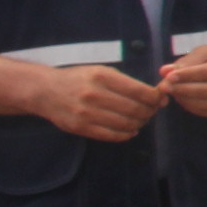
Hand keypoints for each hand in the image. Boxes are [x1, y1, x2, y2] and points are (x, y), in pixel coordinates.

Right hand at [37, 63, 163, 141]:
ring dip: (139, 124)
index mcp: (102, 77)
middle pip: (135, 109)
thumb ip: (128, 83)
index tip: (160, 99)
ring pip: (126, 124)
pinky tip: (130, 130)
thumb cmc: (79, 79)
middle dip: (149, 112)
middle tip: (151, 111)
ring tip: (140, 120)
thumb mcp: (102, 71)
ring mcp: (86, 113)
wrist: (45, 91)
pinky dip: (126, 134)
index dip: (155, 98)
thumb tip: (157, 96)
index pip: (140, 91)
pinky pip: (112, 135)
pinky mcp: (80, 127)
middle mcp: (94, 94)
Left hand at [156, 42, 206, 119]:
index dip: (186, 76)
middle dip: (183, 90)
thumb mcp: (204, 53)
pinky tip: (186, 100)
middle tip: (166, 88)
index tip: (168, 77)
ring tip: (175, 93)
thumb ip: (185, 62)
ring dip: (186, 100)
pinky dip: (194, 108)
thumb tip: (164, 71)